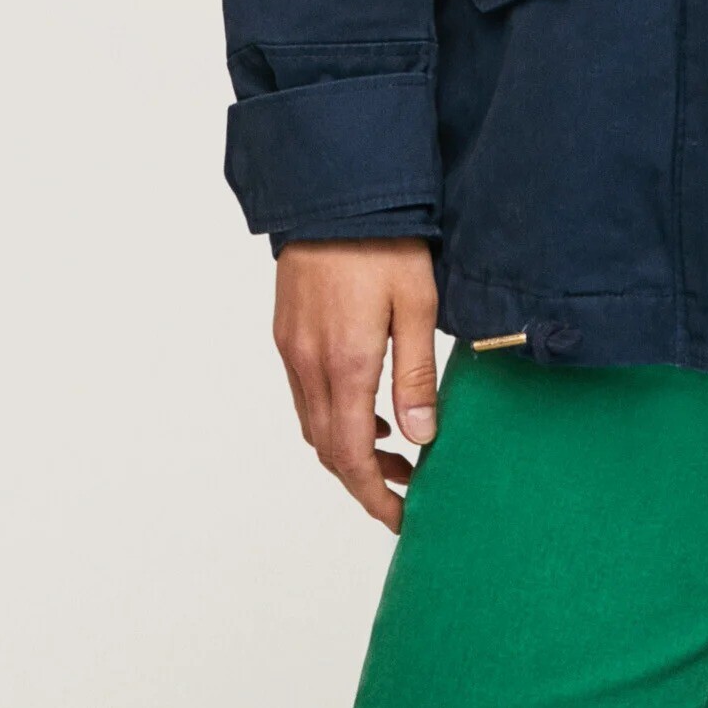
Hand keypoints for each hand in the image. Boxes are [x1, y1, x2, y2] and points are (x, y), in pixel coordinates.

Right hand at [273, 238, 440, 531]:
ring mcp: (292, 349)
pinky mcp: (287, 332)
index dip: (374, 494)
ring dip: (348, 449)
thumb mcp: (418, 304)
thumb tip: (420, 438)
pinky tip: (365, 407)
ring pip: (313, 424)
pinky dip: (332, 416)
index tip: (402, 516)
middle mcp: (309, 364)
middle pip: (328, 449)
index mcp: (345, 364)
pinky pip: (304, 394)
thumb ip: (416, 375)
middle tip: (407, 487)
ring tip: (395, 451)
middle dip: (364, 479)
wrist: (333, 191)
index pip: (351, 457)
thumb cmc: (383, 241)